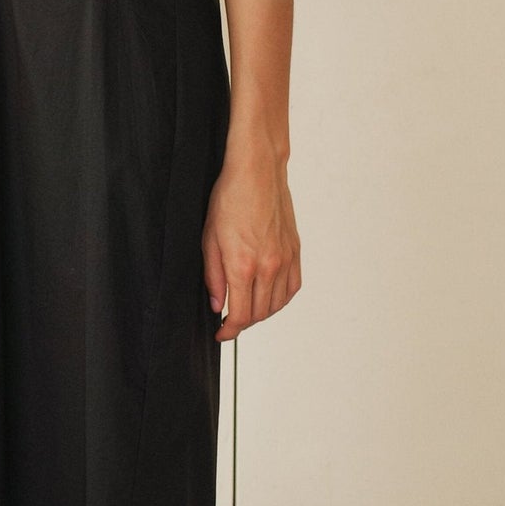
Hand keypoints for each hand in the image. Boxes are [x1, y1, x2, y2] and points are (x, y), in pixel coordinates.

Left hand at [202, 154, 301, 339]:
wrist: (257, 172)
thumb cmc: (230, 198)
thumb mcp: (209, 239)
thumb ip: (213, 277)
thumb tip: (217, 304)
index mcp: (243, 266)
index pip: (240, 315)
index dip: (229, 331)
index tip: (221, 333)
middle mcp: (268, 267)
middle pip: (260, 314)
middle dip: (243, 323)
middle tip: (229, 320)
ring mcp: (285, 259)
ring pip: (277, 304)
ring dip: (262, 313)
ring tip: (247, 308)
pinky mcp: (295, 251)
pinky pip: (293, 287)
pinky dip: (281, 298)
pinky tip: (269, 295)